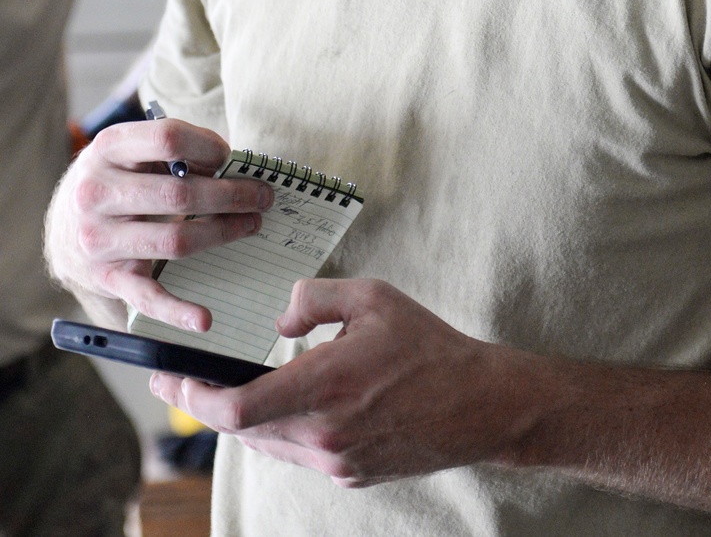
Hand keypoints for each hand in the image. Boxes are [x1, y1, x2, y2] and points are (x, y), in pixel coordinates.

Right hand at [45, 117, 273, 328]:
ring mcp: (100, 239)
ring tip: (251, 224)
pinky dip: (177, 311)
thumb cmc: (118, 179)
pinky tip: (204, 319)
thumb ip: (177, 149)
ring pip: (175, 240)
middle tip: (262, 196)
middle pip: (178, 194)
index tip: (232, 158)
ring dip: (223, 233)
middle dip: (231, 195)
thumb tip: (234, 165)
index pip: (168, 138)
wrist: (65, 227)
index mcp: (108, 149)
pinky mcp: (108, 278)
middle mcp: (97, 193)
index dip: (209, 147)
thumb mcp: (134, 150)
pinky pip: (147, 297)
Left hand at [149, 278, 537, 484]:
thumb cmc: (429, 346)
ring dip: (243, 417)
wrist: (479, 405)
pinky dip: (281, 427)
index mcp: (326, 385)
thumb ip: (316, 297)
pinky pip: (298, 450)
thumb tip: (281, 317)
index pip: (237, 407)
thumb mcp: (373, 297)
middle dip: (205, 403)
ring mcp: (335, 460)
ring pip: (267, 442)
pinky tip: (288, 401)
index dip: (193, 397)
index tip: (171, 378)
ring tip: (228, 388)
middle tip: (180, 380)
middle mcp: (324, 433)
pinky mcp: (349, 473)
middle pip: (242, 428)